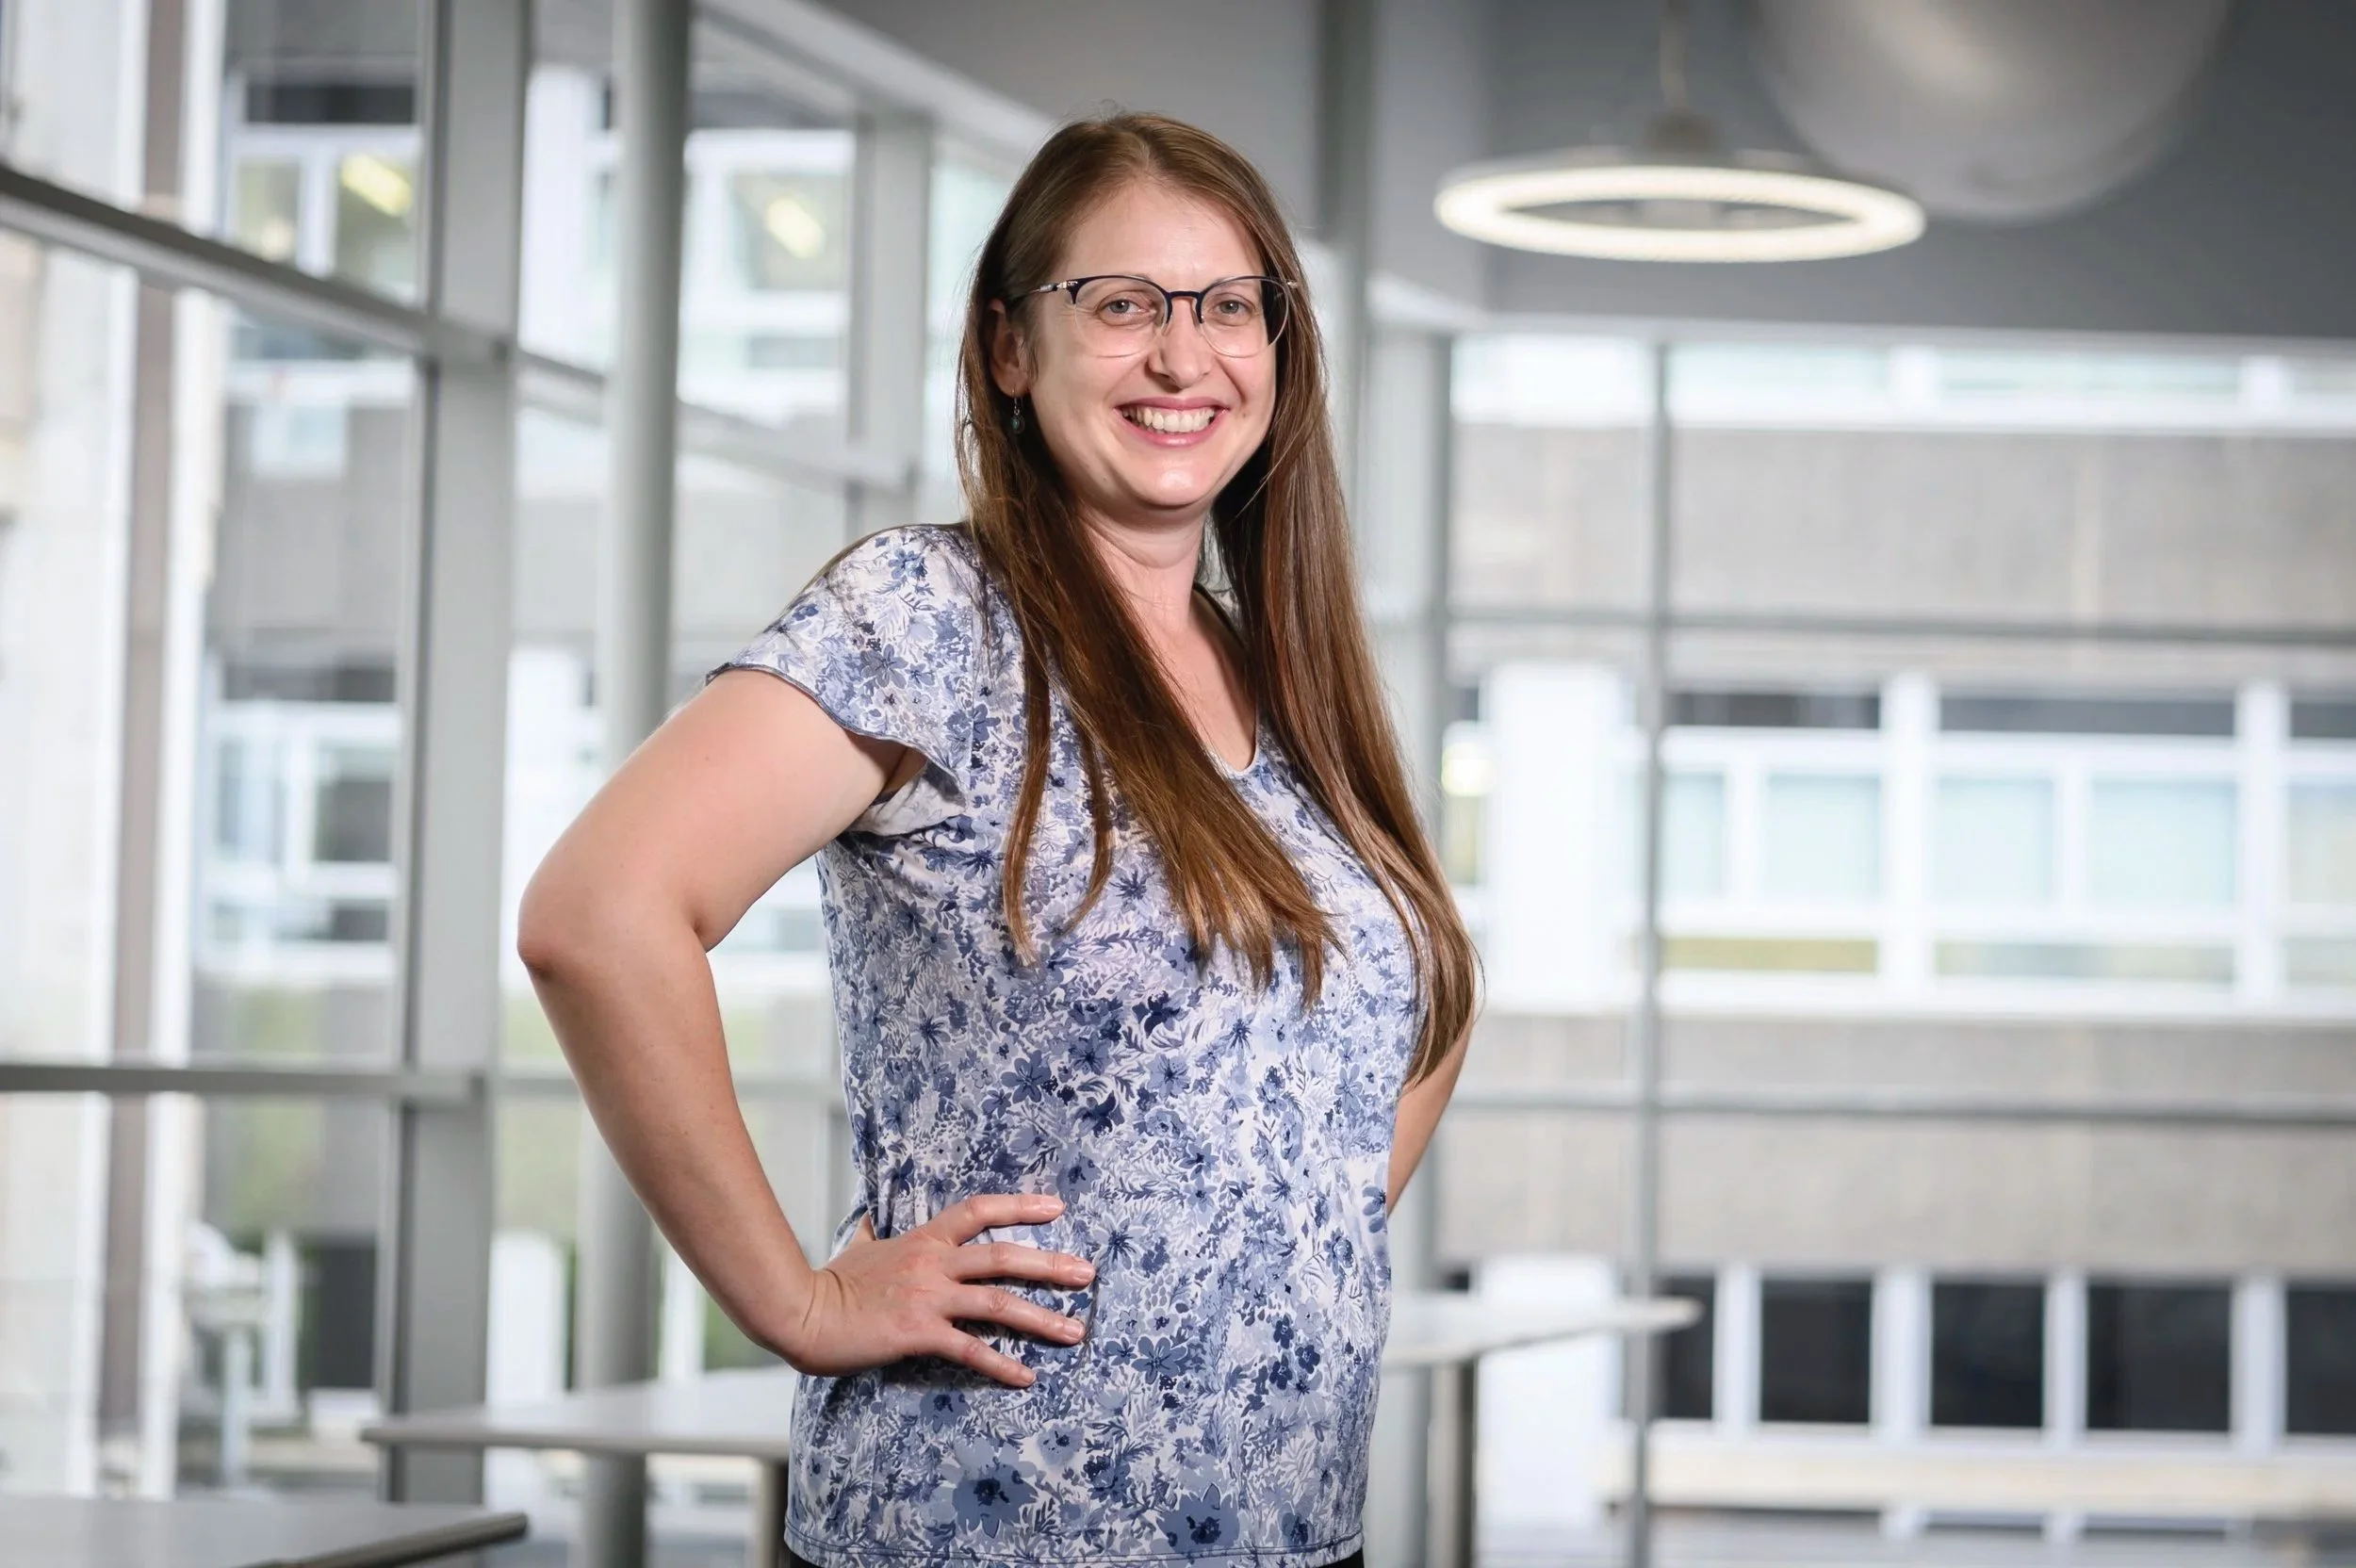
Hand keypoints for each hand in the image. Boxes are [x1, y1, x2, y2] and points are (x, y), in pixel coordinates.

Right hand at [775, 1193, 1094, 1386]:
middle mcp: (933, 1264)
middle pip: (1003, 1257)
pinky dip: (1002, 1364)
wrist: (802, 1312)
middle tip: (1088, 1273)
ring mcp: (928, 1298)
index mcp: (923, 1240)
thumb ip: (874, 1232)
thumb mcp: (858, 1247)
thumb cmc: (829, 1282)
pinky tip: (1027, 1377)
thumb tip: (872, 1218)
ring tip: (1076, 1331)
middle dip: (1051, 1265)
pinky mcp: (919, 1333)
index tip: (1057, 1208)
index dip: (1020, 1207)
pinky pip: (970, 1350)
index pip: (979, 1211)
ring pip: (998, 1304)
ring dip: (1042, 1319)